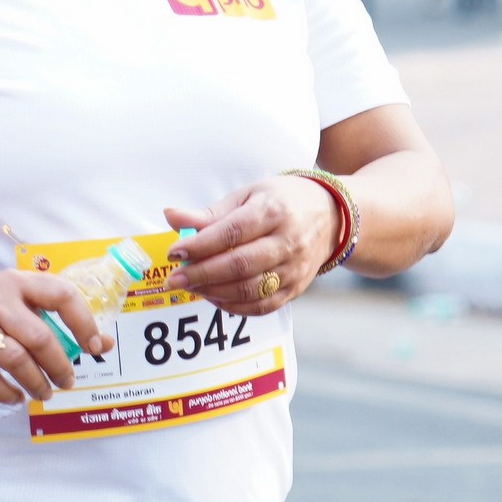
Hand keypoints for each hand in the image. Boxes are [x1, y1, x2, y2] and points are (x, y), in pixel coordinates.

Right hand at [0, 271, 107, 405]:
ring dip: (36, 383)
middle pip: (39, 337)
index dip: (83, 322)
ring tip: (43, 393)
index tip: (93, 346)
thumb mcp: (12, 298)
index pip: (61, 295)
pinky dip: (6, 393)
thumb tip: (102, 344)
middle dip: (60, 365)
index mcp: (16, 282)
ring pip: (16, 360)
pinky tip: (15, 396)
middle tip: (67, 381)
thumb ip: (52, 316)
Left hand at [165, 176, 340, 314]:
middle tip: (174, 279)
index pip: (232, 232)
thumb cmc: (281, 201)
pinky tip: (213, 296)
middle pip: (239, 265)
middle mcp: (287, 241)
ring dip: (213, 292)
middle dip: (201, 274)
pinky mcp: (296, 288)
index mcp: (273, 211)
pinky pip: (261, 306)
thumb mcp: (247, 196)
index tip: (174, 253)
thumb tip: (171, 216)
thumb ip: (210, 213)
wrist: (330, 216)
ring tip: (190, 286)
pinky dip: (233, 306)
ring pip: (249, 290)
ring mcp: (294, 268)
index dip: (199, 245)